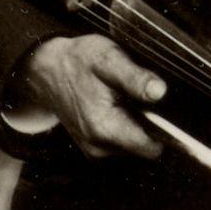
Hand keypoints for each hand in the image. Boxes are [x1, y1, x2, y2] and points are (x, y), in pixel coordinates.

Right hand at [19, 32, 169, 158]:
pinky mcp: (93, 148)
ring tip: (123, 99)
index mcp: (105, 128)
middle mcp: (99, 147)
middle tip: (137, 97)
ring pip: (134, 146)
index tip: (160, 108)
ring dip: (136, 125)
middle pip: (145, 147)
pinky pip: (121, 143)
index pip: (152, 146)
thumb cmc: (77, 61)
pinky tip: (115, 107)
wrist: (47, 70)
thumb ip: (134, 77)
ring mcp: (95, 150)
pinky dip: (124, 127)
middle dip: (148, 124)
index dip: (163, 128)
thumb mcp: (108, 58)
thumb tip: (160, 92)